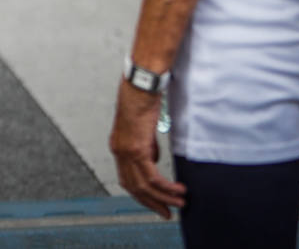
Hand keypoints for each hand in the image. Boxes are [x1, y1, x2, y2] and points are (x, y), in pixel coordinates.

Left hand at [109, 81, 185, 218]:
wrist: (140, 86)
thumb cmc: (141, 100)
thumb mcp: (143, 128)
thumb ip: (146, 146)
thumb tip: (153, 160)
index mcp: (118, 147)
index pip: (128, 179)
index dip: (142, 195)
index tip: (155, 203)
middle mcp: (119, 151)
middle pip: (134, 188)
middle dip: (152, 203)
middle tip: (168, 212)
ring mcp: (126, 151)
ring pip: (144, 185)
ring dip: (164, 197)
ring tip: (180, 202)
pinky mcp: (137, 148)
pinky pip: (152, 176)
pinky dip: (166, 186)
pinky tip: (177, 189)